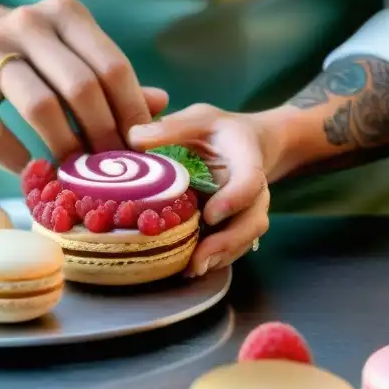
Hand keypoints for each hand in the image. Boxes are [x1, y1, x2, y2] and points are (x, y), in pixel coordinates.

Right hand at [0, 0, 167, 171]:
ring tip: (80, 175)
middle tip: (115, 168)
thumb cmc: (30, 52)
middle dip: (104, 134)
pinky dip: (19, 161)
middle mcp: (28, 25)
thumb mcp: (71, 50)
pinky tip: (35, 173)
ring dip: (67, 149)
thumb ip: (113, 76)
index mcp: (65, 14)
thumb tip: (160, 106)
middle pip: (82, 87)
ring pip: (41, 108)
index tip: (143, 147)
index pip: (112, 66)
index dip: (133, 112)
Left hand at [128, 104, 275, 277]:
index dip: (234, 199)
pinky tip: (189, 268)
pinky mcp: (235, 226)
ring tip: (191, 269)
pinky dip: (214, 259)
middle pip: (253, 221)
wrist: (244, 144)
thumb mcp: (199, 119)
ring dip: (220, 256)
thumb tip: (135, 138)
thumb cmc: (217, 131)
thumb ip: (173, 127)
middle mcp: (254, 191)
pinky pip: (232, 248)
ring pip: (244, 240)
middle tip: (199, 258)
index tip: (210, 214)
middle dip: (227, 242)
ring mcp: (247, 212)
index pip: (250, 181)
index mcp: (247, 160)